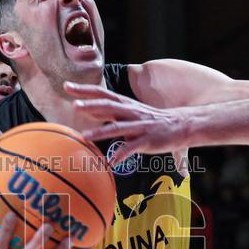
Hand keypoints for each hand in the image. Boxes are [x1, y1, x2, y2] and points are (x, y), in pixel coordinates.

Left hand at [65, 82, 181, 165]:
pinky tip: (110, 162)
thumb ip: (110, 112)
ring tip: (85, 136)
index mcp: (125, 104)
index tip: (67, 86)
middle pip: (108, 106)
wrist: (181, 125)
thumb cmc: (150, 121)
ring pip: (117, 127)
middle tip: (74, 106)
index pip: (102, 93)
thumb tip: (88, 112)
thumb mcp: (130, 112)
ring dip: (101, 131)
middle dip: (91, 106)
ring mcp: (139, 126)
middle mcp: (130, 112)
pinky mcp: (147, 140)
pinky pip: (131, 148)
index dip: (84, 90)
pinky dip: (120, 155)